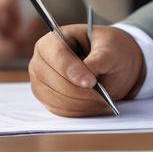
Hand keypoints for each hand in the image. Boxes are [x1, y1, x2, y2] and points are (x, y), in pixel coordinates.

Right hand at [29, 25, 145, 116]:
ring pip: (57, 100)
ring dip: (82, 102)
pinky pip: (61, 111)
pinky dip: (80, 110)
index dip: (72, 70)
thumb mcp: (111, 49)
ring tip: (102, 97)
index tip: (91, 82)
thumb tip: (88, 75)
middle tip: (102, 94)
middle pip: (54, 81)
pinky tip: (94, 103)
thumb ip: (99, 59)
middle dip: (80, 91)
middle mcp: (41, 62)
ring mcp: (41, 83)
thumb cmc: (109, 50)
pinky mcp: (48, 100)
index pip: (56, 55)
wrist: (112, 65)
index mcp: (53, 40)